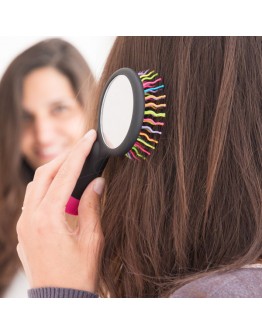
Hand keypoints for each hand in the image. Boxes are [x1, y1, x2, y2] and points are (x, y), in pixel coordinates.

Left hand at [16, 129, 104, 292]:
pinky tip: (62, 191)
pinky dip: (48, 189)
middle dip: (65, 157)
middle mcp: (30, 218)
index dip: (79, 153)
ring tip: (75, 167)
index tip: (89, 138)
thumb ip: (92, 206)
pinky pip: (33, 200)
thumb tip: (97, 182)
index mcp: (48, 218)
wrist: (61, 300)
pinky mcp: (24, 231)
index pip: (65, 175)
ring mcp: (23, 224)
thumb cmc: (78, 274)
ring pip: (36, 186)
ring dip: (55, 173)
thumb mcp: (92, 238)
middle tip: (82, 148)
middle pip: (45, 174)